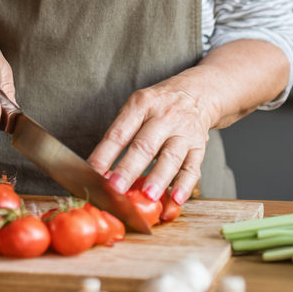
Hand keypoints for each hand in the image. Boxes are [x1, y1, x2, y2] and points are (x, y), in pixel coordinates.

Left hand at [86, 77, 216, 206]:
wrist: (197, 93)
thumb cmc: (158, 105)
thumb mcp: (137, 107)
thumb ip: (121, 134)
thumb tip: (101, 170)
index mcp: (142, 105)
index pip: (120, 132)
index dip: (105, 154)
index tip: (93, 173)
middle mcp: (164, 117)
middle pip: (145, 145)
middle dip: (129, 169)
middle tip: (116, 188)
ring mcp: (183, 132)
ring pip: (171, 157)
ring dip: (159, 178)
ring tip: (148, 196)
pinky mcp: (199, 146)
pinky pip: (193, 167)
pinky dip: (185, 185)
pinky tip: (176, 198)